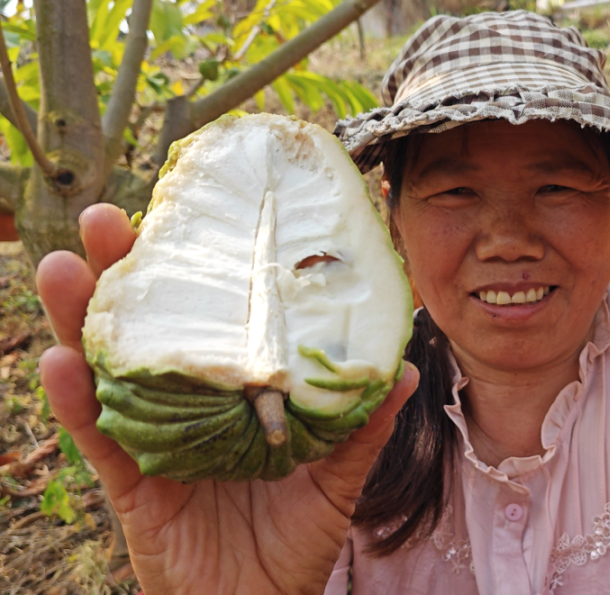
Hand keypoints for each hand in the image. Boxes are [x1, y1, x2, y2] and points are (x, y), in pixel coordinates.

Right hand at [38, 204, 418, 594]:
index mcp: (234, 395)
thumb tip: (402, 367)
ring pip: (109, 373)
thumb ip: (360, 425)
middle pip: (149, 332)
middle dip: (124, 277)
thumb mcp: (335, 477)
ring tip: (66, 269)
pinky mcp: (133, 487)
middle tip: (106, 221)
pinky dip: (77, 404)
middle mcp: (186, 408)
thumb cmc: (294, 540)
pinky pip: (100, 443)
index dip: (197, 273)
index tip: (191, 216)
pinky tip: (60, 362)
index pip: (211, 322)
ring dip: (82, 320)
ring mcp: (153, 442)